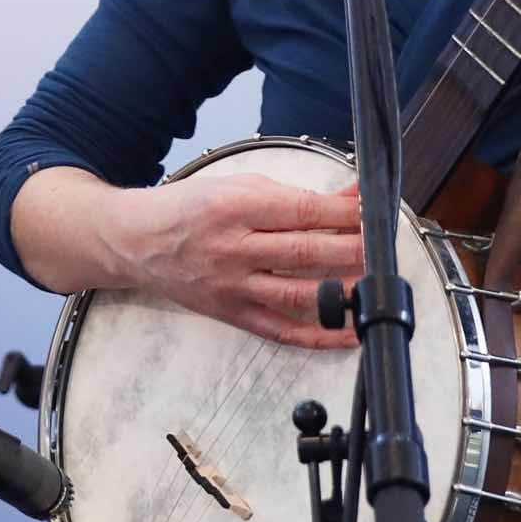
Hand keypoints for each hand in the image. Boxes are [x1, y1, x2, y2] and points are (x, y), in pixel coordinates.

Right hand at [106, 174, 363, 349]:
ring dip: (345, 291)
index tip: (374, 211)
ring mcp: (233, 286)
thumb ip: (294, 196)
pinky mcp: (232, 313)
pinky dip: (320, 335)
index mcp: (234, 208)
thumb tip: (348, 197)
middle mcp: (233, 248)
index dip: (347, 213)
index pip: (304, 211)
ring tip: (376, 284)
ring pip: (300, 294)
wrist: (136, 241)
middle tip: (384, 246)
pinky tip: (350, 330)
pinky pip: (282, 331)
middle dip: (355, 249)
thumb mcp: (238, 187)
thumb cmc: (188, 210)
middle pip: (307, 253)